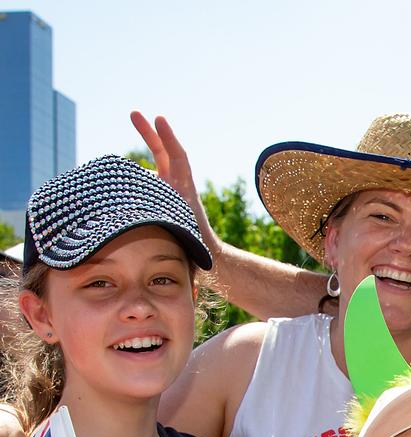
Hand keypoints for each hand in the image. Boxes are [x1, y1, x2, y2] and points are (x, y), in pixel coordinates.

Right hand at [129, 112, 219, 257]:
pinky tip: (115, 169)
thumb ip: (168, 213)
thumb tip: (147, 201)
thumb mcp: (182, 226)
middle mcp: (175, 185)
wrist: (204, 256)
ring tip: (126, 130)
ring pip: (153, 164)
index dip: (169, 138)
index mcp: (184, 188)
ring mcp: (168, 190)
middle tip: (133, 113)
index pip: (177, 157)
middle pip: (163, 152)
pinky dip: (132, 172)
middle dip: (149, 133)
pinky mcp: (160, 198)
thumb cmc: (195, 244)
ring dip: (140, 149)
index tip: (159, 119)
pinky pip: (144, 180)